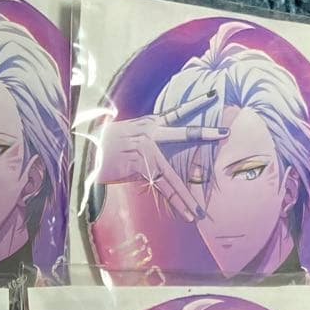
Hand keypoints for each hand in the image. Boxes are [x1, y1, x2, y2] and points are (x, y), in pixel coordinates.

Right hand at [89, 90, 228, 222]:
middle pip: (183, 134)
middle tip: (225, 133)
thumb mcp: (126, 133)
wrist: (84, 153)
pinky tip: (188, 213)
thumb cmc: (103, 145)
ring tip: (201, 209)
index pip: (177, 112)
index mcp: (149, 124)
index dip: (195, 104)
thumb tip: (158, 146)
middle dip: (205, 134)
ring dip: (188, 195)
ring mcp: (146, 152)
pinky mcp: (140, 168)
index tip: (214, 97)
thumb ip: (145, 137)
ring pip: (173, 174)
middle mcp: (150, 135)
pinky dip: (176, 202)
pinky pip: (163, 188)